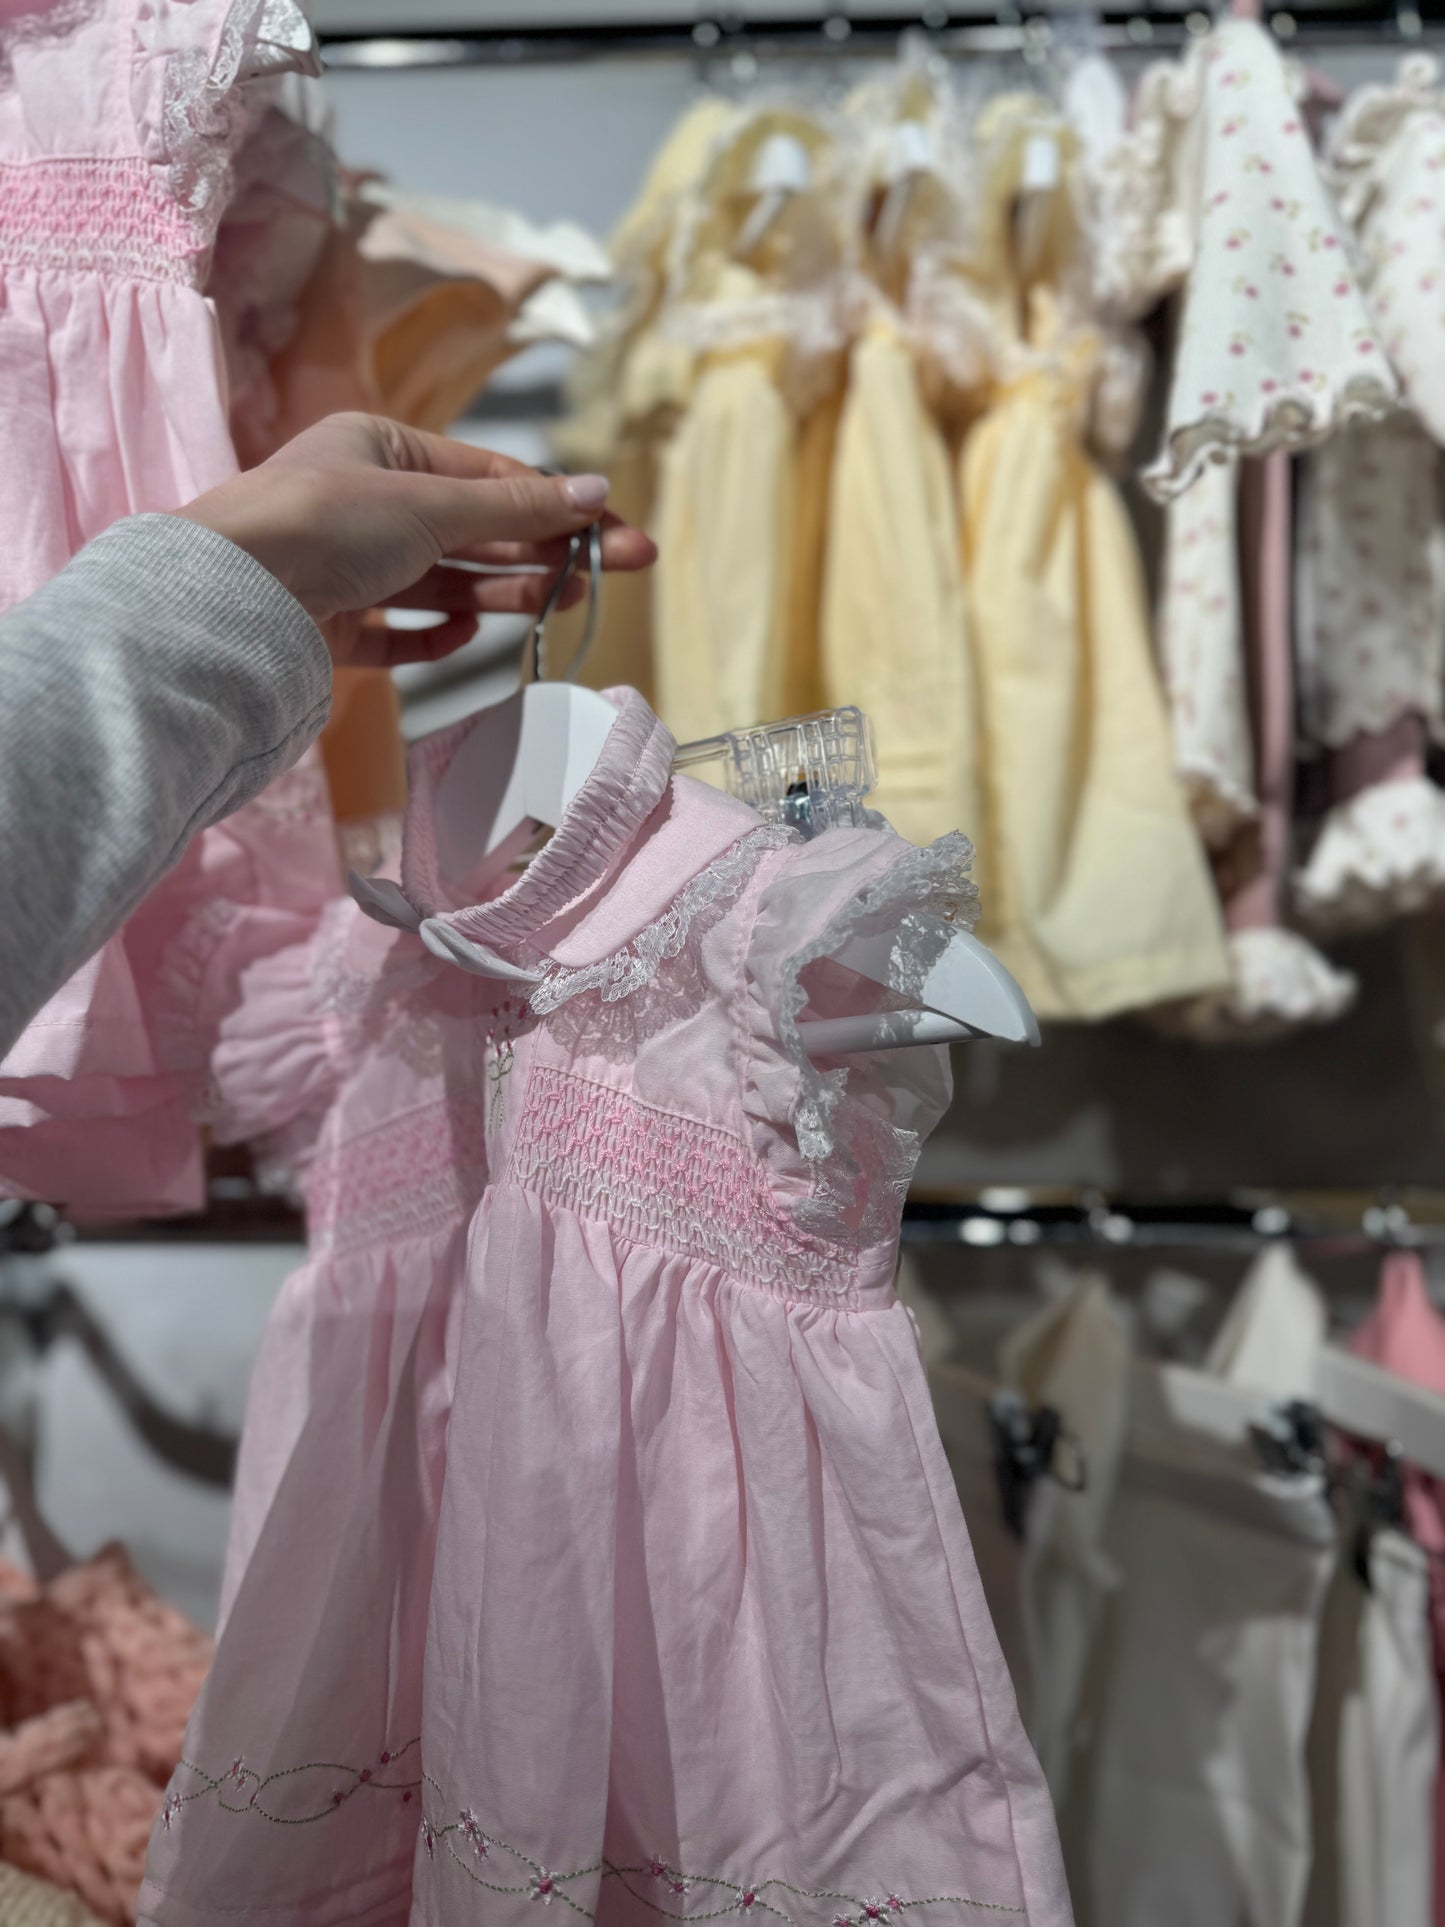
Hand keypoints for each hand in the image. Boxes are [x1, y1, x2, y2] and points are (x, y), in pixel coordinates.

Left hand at [178, 412, 656, 668]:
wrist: (231, 592)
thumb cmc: (323, 520)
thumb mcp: (432, 503)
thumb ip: (516, 506)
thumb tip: (596, 491)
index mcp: (381, 450)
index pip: (488, 477)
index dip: (556, 504)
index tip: (614, 530)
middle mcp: (367, 505)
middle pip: (474, 531)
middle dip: (544, 549)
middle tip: (616, 570)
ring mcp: (350, 570)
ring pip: (445, 583)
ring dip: (505, 592)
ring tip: (564, 601)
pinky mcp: (335, 628)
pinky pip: (399, 633)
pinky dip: (435, 636)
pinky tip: (467, 635)